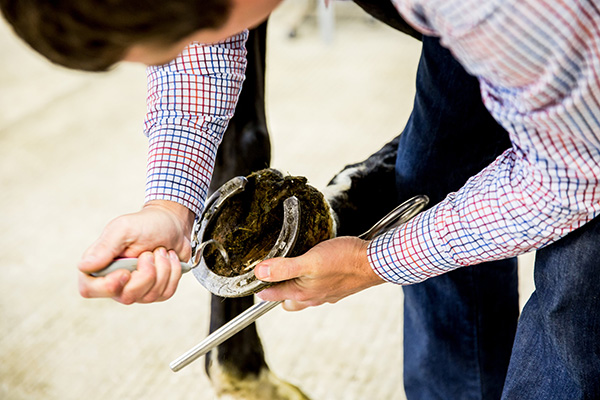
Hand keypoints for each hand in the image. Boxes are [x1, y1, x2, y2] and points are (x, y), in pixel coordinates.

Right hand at [77, 200, 194, 303]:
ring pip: (149, 296)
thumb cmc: (146, 224)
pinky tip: (170, 258)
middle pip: (126, 297)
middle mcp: (116, 281)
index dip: (108, 286)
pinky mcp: (156, 291)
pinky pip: (166, 293)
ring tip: (161, 251)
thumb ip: (105, 247)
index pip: (89, 289)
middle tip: (150, 252)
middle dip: (146, 274)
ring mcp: (136, 289)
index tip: (126, 272)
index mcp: (100, 265)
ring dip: (162, 269)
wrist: (172, 223)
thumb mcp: (124, 229)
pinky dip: (173, 272)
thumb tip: (84, 266)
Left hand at [254, 237, 384, 310]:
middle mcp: (313, 297)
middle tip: (272, 272)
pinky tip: (317, 266)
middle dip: (277, 289)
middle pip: (286, 299)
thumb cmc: (345, 260)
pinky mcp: (338, 287)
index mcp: (302, 293)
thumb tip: (259, 273)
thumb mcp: (309, 261)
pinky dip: (312, 280)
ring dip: (296, 284)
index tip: (251, 279)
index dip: (258, 286)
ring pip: (303, 294)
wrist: (375, 262)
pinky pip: (319, 288)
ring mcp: (326, 294)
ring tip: (293, 266)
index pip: (271, 295)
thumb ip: (283, 268)